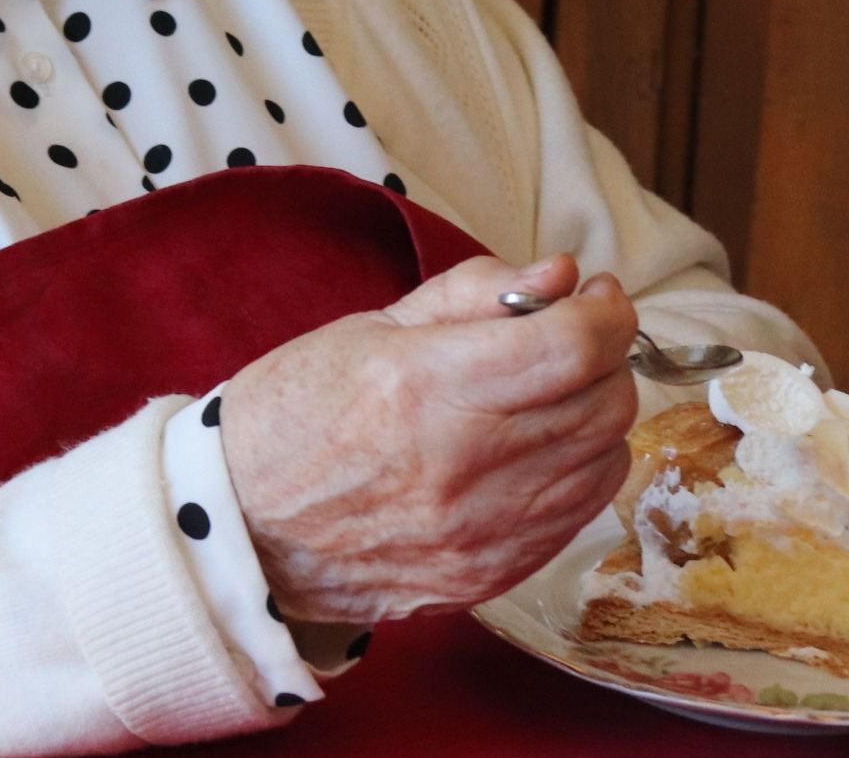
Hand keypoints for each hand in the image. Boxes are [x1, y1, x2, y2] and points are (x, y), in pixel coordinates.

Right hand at [218, 253, 637, 622]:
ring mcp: (483, 531)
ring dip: (596, 411)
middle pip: (600, 403)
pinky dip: (578, 467)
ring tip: (552, 388)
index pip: (568, 348)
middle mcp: (464, 464)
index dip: (604, 313)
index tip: (599, 293)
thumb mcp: (372, 327)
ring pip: (603, 459)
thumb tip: (561, 274)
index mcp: (424, 385)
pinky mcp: (491, 574)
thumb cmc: (295, 410)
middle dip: (605, 355)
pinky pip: (578, 513)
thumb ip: (474, 295)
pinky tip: (538, 443)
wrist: (243, 522)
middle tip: (575, 332)